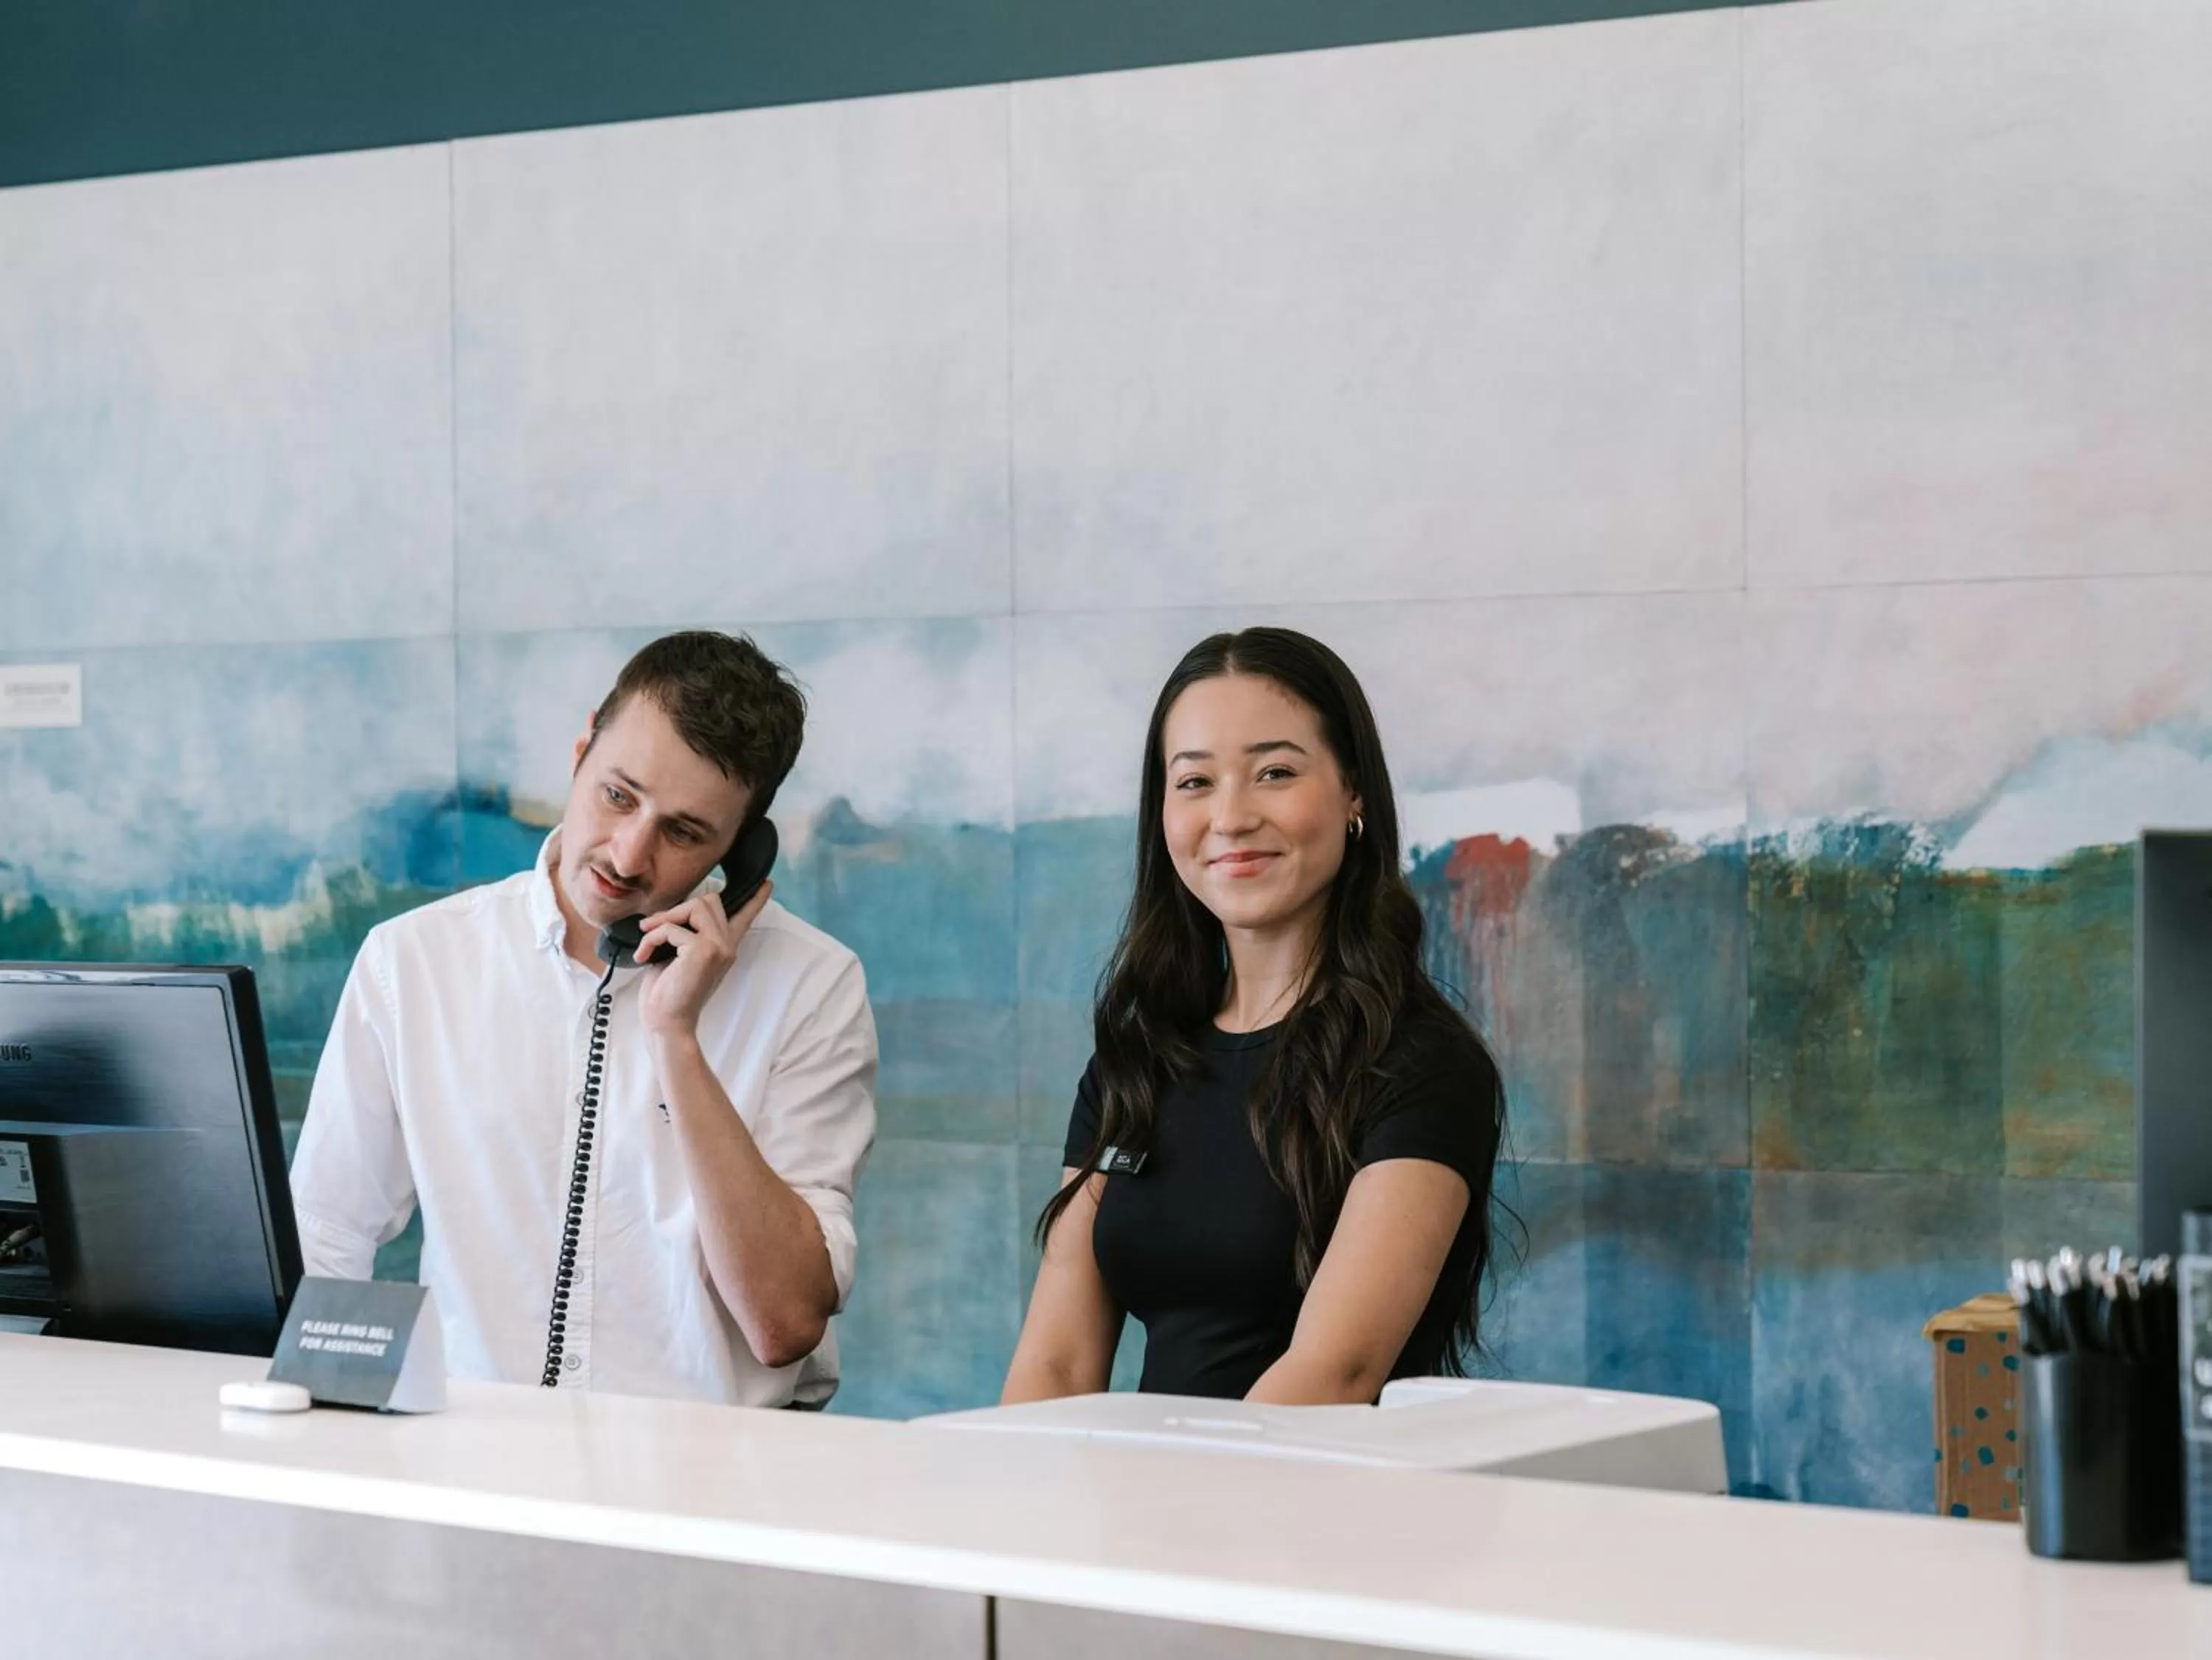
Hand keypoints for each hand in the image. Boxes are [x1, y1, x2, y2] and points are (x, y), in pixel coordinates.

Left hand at [634, 880, 772, 1043]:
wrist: (666, 1022)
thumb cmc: (667, 994)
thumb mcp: (678, 958)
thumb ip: (686, 936)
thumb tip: (671, 915)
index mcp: (724, 948)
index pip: (744, 918)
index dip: (755, 899)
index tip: (767, 884)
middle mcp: (727, 945)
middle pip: (710, 900)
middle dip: (677, 908)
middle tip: (652, 927)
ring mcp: (719, 946)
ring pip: (695, 905)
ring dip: (664, 918)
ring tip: (646, 935)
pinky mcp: (704, 950)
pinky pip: (672, 928)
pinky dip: (651, 938)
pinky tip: (644, 956)